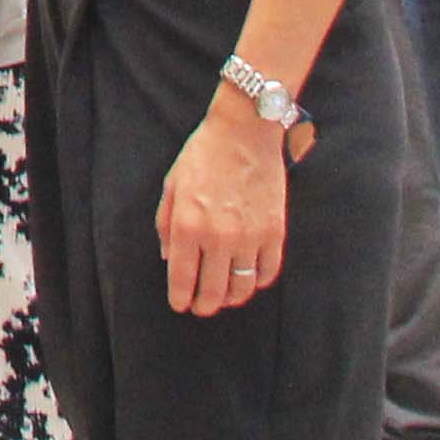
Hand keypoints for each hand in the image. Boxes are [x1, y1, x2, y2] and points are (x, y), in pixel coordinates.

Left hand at [156, 87, 298, 315]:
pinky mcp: (274, 233)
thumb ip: (165, 224)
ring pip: (242, 288)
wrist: (244, 132)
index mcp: (188, 225)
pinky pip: (267, 272)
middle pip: (213, 291)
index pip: (182, 279)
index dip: (180, 298)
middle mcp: (218, 237)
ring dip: (231, 299)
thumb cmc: (203, 156)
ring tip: (224, 297)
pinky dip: (257, 281)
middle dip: (204, 306)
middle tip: (201, 307)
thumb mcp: (171, 185)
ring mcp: (249, 237)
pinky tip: (249, 278)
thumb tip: (168, 258)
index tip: (180, 305)